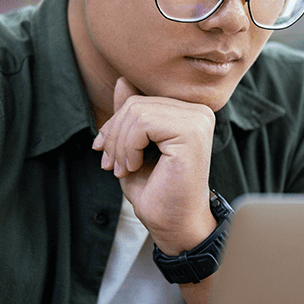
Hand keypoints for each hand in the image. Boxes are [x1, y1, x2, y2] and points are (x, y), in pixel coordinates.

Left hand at [93, 78, 215, 253]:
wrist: (172, 224)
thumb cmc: (157, 190)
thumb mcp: (134, 146)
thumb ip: (131, 113)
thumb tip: (123, 79)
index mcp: (188, 112)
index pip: (138, 98)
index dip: (115, 123)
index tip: (104, 151)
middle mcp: (198, 111)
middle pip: (135, 103)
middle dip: (114, 136)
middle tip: (113, 165)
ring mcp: (197, 119)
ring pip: (136, 112)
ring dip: (120, 145)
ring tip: (124, 168)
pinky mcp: (191, 132)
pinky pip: (143, 123)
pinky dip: (129, 147)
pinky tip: (135, 166)